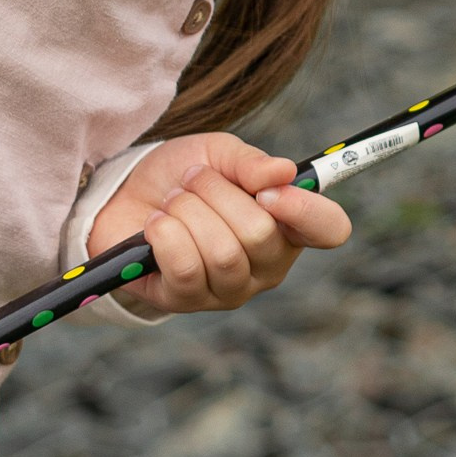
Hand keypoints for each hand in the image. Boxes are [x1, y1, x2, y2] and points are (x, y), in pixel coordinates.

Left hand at [90, 131, 350, 318]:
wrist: (126, 194)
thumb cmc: (184, 176)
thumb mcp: (218, 155)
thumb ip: (250, 163)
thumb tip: (283, 172)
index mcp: (289, 224)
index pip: (329, 229)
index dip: (306, 210)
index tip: (269, 190)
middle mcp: (268, 264)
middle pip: (260, 235)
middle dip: (216, 193)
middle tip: (193, 180)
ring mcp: (230, 289)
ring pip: (222, 253)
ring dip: (187, 211)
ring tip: (173, 201)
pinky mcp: (187, 301)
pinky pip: (186, 269)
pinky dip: (165, 235)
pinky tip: (156, 225)